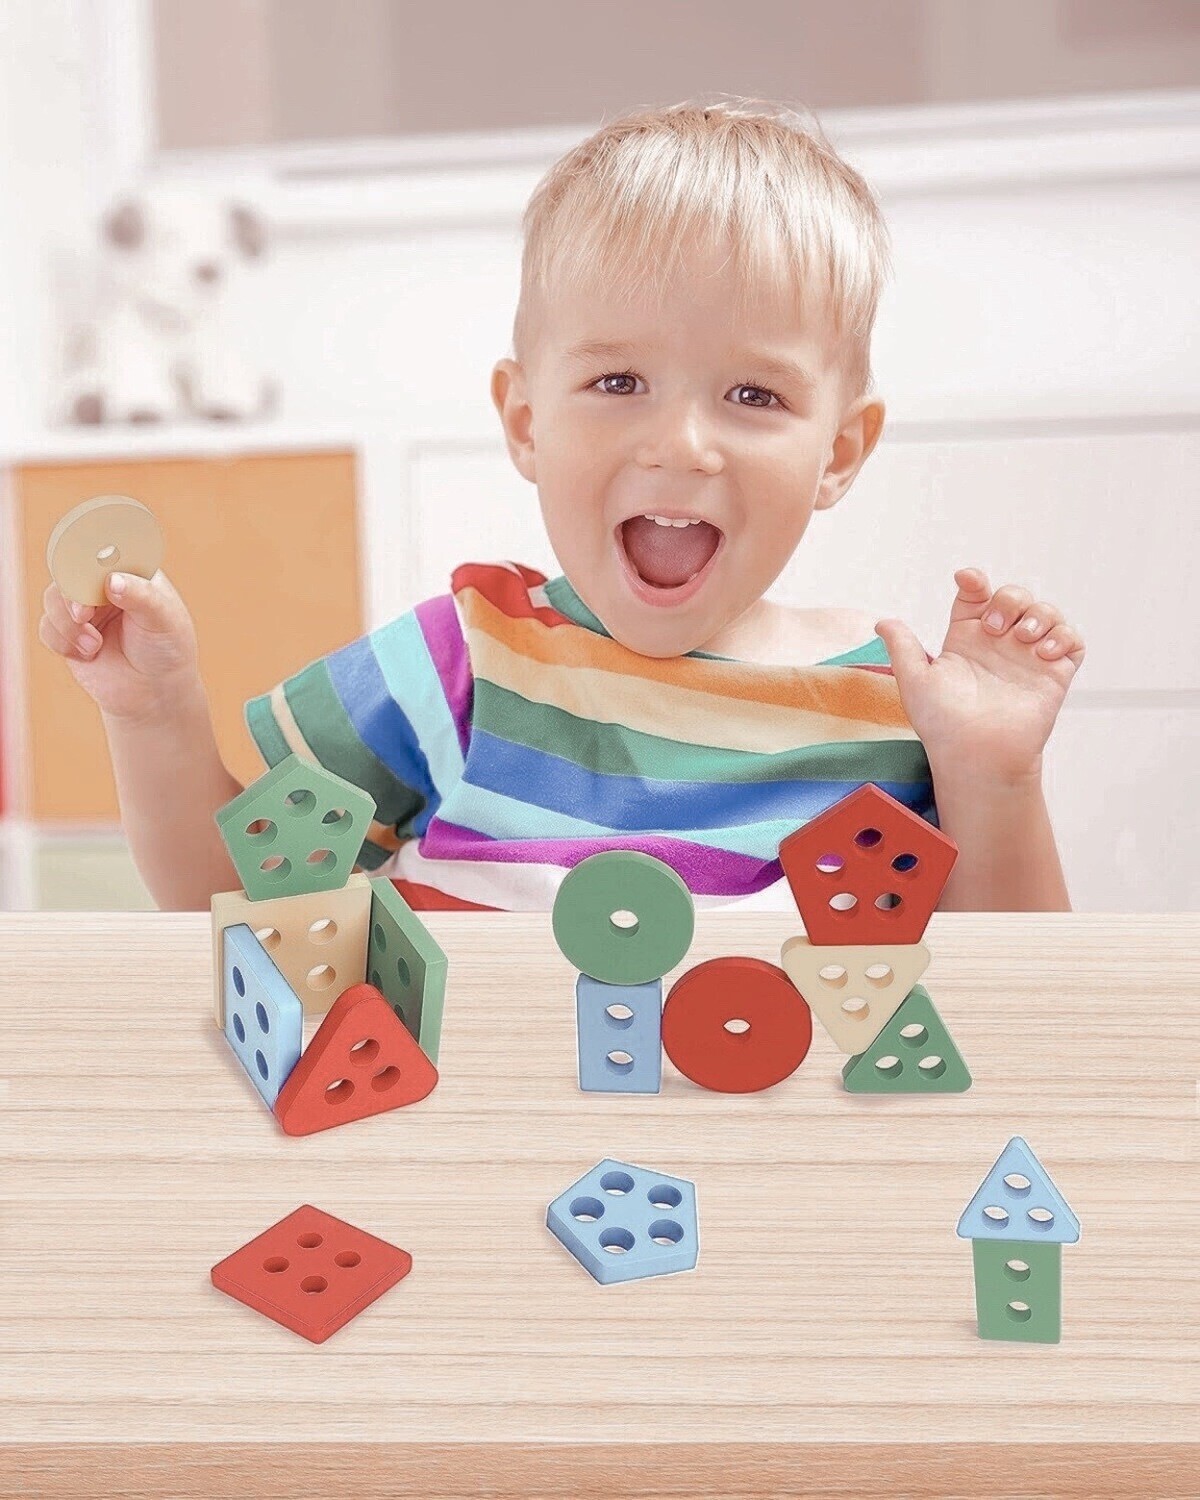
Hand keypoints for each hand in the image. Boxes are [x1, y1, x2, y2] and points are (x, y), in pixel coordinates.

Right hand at [38, 569, 201, 724]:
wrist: (155, 692)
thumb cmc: (168, 649)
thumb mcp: (164, 619)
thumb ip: (141, 597)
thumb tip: (112, 581)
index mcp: (130, 572)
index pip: (103, 551)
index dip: (88, 559)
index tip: (88, 577)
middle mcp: (103, 586)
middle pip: (69, 571)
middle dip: (71, 595)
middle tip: (83, 615)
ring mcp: (85, 608)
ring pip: (53, 599)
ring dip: (67, 623)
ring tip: (94, 645)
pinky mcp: (69, 634)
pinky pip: (47, 628)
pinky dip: (62, 642)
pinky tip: (89, 654)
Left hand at [874, 567, 1085, 784]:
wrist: (976, 753)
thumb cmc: (942, 723)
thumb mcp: (915, 679)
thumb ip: (902, 647)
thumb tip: (882, 623)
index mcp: (967, 640)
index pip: (976, 596)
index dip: (974, 581)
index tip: (968, 579)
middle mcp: (999, 644)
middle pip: (1014, 597)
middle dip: (1009, 599)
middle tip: (994, 626)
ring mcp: (1028, 657)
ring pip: (1045, 613)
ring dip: (1039, 614)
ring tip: (1022, 637)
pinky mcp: (1054, 674)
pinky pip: (1071, 641)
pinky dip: (1063, 636)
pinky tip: (1044, 651)